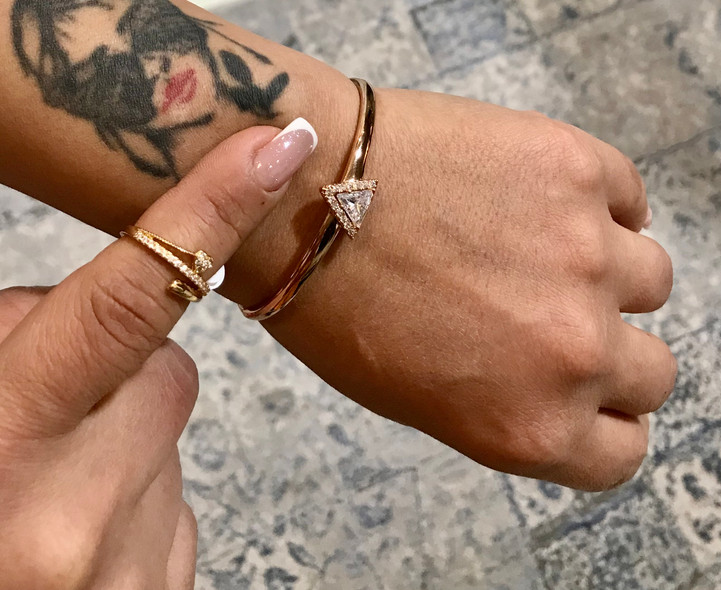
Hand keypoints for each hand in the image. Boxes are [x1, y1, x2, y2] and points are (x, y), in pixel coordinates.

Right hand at [0, 123, 314, 587]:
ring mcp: (133, 561)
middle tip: (38, 405)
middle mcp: (80, 513)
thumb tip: (64, 312)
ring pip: (168, 436)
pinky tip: (71, 529)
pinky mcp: (167, 587)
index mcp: (5, 450)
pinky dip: (131, 495)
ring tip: (42, 488)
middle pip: (166, 369)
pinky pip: (173, 501)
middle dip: (118, 365)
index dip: (209, 211)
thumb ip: (11, 349)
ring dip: (118, 436)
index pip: (127, 301)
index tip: (279, 149)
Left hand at [257, 88, 675, 490]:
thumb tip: (564, 385)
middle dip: (611, 353)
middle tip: (555, 316)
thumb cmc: (337, 306)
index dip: (603, 422)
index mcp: (527, 426)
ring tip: (540, 248)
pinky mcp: (578, 169)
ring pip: (653, 280)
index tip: (586, 396)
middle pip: (652, 373)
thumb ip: (509, 407)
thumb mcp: (418, 400)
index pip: (620, 452)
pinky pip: (629, 201)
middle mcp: (572, 352)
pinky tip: (539, 201)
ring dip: (608, 272)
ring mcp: (585, 255)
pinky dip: (601, 206)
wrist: (304, 195)